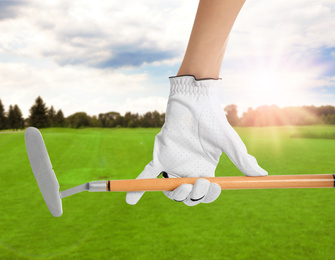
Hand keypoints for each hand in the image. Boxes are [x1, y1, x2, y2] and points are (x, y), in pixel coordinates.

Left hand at [126, 75, 266, 205]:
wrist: (195, 101)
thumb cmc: (213, 121)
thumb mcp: (229, 143)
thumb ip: (242, 161)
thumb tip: (262, 174)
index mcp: (204, 170)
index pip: (205, 193)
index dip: (209, 196)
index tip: (214, 187)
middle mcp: (187, 170)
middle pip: (187, 195)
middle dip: (193, 196)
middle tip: (198, 182)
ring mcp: (172, 164)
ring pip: (169, 189)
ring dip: (174, 194)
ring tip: (182, 186)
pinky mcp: (160, 156)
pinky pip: (147, 174)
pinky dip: (138, 186)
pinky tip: (130, 201)